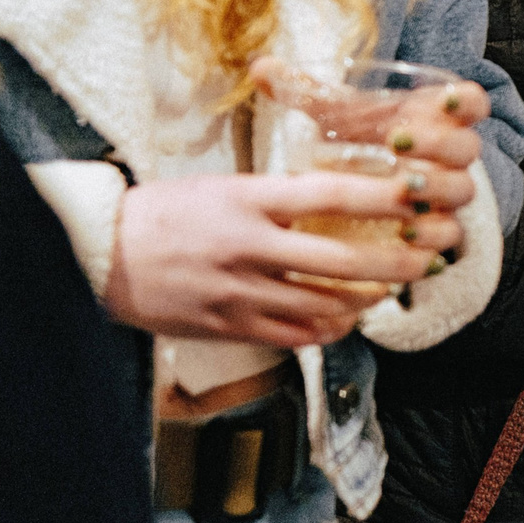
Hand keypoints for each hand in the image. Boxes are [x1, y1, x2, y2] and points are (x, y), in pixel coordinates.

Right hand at [106, 170, 442, 346]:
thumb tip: (331, 198)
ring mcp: (238, 291)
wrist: (98, 252)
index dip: (383, 196)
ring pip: (322, 304)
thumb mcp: (222, 187)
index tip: (419, 194)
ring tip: (387, 292)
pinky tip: (341, 321)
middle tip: (424, 259)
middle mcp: (249, 246)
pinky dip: (324, 330)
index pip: (331, 193)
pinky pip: (290, 335)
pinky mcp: (225, 326)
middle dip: (393, 262)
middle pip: (340, 258)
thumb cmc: (163, 212)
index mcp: (249, 201)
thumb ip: (275, 197)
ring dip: (363, 301)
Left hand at [251, 58, 484, 243]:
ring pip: (461, 192)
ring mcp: (448, 193)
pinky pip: (449, 236)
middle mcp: (451, 155)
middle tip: (396, 141)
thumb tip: (259, 68)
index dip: (464, 101)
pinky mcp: (438, 229)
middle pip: (466, 148)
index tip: (442, 98)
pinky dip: (431, 238)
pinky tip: (406, 238)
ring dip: (435, 192)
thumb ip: (307, 92)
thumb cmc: (357, 141)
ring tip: (402, 193)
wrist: (366, 188)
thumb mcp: (338, 117)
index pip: (471, 103)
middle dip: (437, 145)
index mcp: (436, 118)